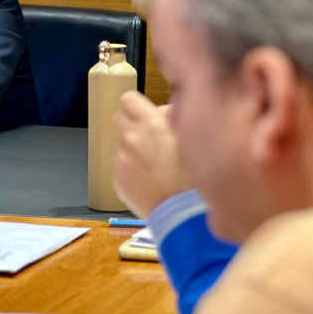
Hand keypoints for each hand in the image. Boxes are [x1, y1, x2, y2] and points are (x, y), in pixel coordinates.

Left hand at [112, 91, 192, 219]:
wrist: (187, 214)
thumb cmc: (195, 176)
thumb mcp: (191, 136)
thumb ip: (172, 118)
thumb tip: (161, 111)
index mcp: (150, 124)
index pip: (128, 100)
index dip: (136, 106)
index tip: (144, 114)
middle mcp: (131, 138)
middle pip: (118, 118)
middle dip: (131, 124)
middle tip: (149, 138)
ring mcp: (121, 159)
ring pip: (120, 144)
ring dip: (132, 148)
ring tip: (155, 165)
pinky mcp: (117, 179)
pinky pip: (120, 166)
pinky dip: (131, 170)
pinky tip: (150, 180)